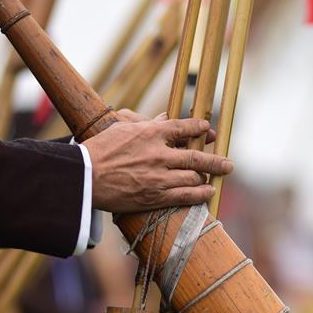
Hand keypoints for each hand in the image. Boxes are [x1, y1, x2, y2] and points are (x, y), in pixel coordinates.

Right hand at [82, 110, 231, 212]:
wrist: (84, 177)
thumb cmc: (99, 150)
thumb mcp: (123, 128)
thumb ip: (148, 123)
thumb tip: (166, 117)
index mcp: (151, 133)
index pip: (184, 127)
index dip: (200, 128)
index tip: (209, 130)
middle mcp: (160, 154)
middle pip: (197, 156)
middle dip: (215, 161)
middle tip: (228, 164)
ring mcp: (159, 176)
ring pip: (194, 177)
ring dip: (206, 178)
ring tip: (213, 179)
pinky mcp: (156, 196)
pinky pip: (186, 196)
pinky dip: (200, 194)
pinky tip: (208, 192)